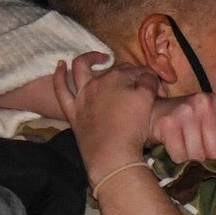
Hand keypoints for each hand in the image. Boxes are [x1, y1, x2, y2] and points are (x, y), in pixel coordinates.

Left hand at [54, 54, 159, 182]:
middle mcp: (99, 82)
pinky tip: (61, 65)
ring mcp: (83, 96)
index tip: (156, 89)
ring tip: (100, 58)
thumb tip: (146, 75)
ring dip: (90, 58)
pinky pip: (61, 90)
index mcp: (119, 78)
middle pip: (115, 71)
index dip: (148, 79)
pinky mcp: (73, 111)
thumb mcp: (147, 101)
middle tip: (141, 86)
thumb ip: (148, 82)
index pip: (136, 71)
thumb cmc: (133, 131)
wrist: (113, 156)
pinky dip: (59, 75)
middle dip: (129, 73)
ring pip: (82, 68)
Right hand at [146, 91, 215, 162]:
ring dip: (191, 157)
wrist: (156, 113)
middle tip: (198, 144)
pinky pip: (179, 157)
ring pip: (198, 156)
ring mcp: (185, 112)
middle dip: (207, 155)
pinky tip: (174, 144)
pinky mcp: (168, 125)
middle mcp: (204, 102)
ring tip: (185, 143)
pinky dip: (176, 157)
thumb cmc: (191, 121)